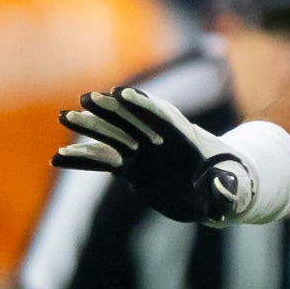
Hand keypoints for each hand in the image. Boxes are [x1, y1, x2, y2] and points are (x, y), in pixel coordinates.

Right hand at [56, 87, 250, 224]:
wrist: (214, 195)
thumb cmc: (229, 188)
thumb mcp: (231, 192)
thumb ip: (225, 190)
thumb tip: (222, 186)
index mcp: (187, 140)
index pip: (164, 118)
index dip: (145, 106)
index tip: (123, 93)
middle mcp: (160, 142)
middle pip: (134, 122)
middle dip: (112, 110)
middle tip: (86, 98)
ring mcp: (143, 153)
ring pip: (113, 137)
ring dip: (90, 127)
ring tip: (64, 117)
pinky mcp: (131, 168)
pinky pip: (103, 162)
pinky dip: (83, 159)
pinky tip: (57, 158)